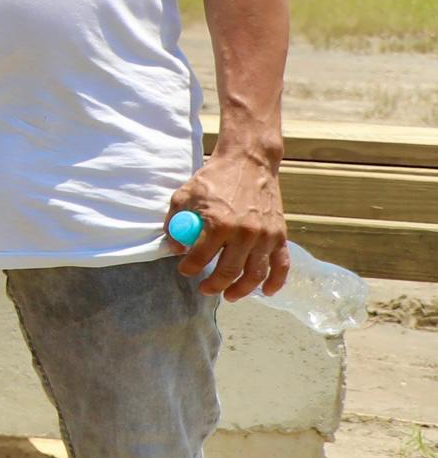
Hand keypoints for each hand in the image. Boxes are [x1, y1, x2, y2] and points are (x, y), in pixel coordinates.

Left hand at [170, 149, 290, 300]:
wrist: (249, 162)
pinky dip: (275, 282)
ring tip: (229, 296)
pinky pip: (281, 265)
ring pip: (255, 275)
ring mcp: (265, 236)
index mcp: (218, 223)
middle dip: (213, 285)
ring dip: (241, 290)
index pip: (200, 258)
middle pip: (228, 272)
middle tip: (204, 290)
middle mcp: (244, 233)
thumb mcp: (184, 195)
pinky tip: (266, 292)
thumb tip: (176, 248)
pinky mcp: (280, 235)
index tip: (185, 272)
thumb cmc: (214, 178)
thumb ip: (175, 223)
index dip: (189, 269)